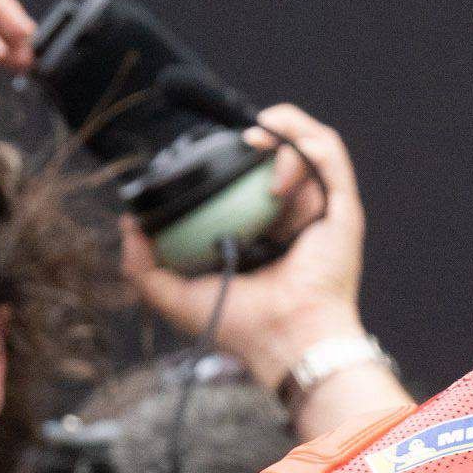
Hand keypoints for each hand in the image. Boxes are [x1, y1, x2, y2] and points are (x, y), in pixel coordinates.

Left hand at [119, 102, 387, 411]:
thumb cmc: (242, 326)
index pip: (253, 175)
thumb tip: (129, 225)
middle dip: (260, 132)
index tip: (210, 150)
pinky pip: (329, 155)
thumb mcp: (176, 297)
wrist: (283, 340)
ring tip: (253, 143)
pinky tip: (275, 164)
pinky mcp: (343, 207)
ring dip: (281, 132)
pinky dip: (302, 144)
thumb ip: (143, 267)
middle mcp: (296, 214)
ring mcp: (321, 208)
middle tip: (236, 142)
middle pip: (283, 150)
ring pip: (309, 144)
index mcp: (264, 229)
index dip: (235, 153)